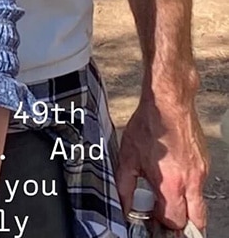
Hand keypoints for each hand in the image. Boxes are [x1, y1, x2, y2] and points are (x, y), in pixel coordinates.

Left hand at [116, 96, 208, 229]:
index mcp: (171, 185)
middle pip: (196, 222)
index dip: (161, 221)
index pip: (173, 221)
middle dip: (182, 224)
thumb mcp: (128, 156)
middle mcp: (190, 182)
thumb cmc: (149, 125)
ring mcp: (201, 172)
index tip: (152, 214)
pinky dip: (191, 187)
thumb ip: (125, 186)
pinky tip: (175, 174)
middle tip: (168, 216)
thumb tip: (123, 204)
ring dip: (187, 206)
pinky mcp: (205, 162)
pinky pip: (201, 184)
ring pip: (200, 203)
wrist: (168, 102)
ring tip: (169, 193)